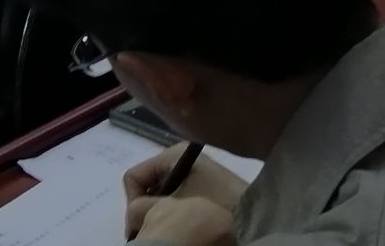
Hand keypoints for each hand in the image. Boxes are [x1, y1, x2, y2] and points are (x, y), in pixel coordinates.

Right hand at [124, 149, 245, 242]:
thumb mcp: (172, 206)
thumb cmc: (212, 204)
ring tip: (172, 227)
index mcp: (173, 154)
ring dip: (160, 212)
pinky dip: (173, 213)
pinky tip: (183, 224)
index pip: (135, 176)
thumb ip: (144, 208)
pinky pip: (174, 198)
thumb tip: (132, 216)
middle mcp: (180, 159)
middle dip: (147, 209)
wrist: (252, 214)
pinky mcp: (201, 186)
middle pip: (146, 186)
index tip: (141, 223)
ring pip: (159, 195)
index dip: (133, 201)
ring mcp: (191, 172)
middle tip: (156, 229)